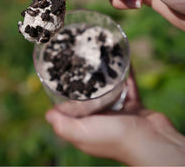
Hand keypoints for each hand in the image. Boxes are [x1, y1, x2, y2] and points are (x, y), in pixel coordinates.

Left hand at [46, 69, 184, 165]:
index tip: (62, 77)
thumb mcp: (82, 133)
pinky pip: (128, 84)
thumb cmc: (115, 137)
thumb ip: (63, 125)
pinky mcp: (134, 104)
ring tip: (100, 58)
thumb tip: (48, 114)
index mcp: (88, 127)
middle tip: (82, 62)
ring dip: (106, 76)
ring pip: (110, 89)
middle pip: (91, 97)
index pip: (73, 110)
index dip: (67, 96)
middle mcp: (102, 119)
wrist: (152, 141)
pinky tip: (123, 58)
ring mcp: (119, 112)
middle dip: (87, 82)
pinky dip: (126, 73)